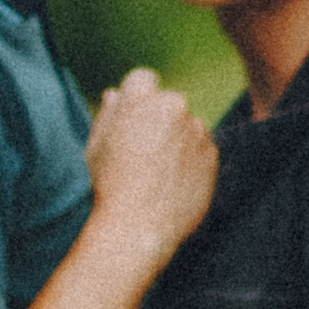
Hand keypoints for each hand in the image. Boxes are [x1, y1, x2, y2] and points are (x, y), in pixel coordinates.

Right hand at [86, 67, 216, 268]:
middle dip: (160, 121)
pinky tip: (172, 185)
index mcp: (140, 95)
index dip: (136, 103)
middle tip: (143, 155)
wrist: (137, 228)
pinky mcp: (213, 153)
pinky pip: (201, 150)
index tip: (132, 125)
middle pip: (168, 104)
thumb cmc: (108, 186)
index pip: (143, 81)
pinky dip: (191, 162)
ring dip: (178, 141)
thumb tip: (115, 95)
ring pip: (187, 127)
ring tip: (157, 176)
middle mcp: (174, 104)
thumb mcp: (96, 146)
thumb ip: (108, 114)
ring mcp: (197, 128)